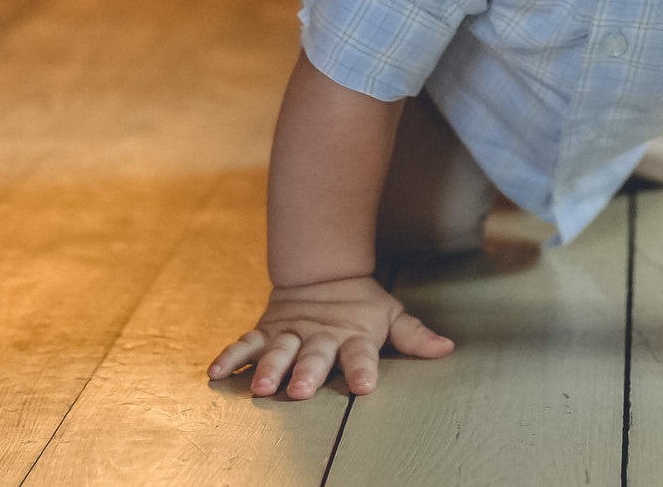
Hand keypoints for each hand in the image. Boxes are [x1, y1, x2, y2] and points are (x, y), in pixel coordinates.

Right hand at [207, 274, 453, 398]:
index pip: (361, 354)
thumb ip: (414, 336)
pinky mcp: (266, 331)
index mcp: (352, 334)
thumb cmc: (360, 304)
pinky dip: (230, 357)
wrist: (321, 271)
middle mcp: (319, 336)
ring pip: (278, 351)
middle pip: (313, 355)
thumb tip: (446, 348)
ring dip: (269, 369)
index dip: (364, 368)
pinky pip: (245, 345)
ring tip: (261, 388)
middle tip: (300, 390)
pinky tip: (216, 373)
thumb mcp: (390, 316)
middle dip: (306, 372)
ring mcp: (290, 333)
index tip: (365, 385)